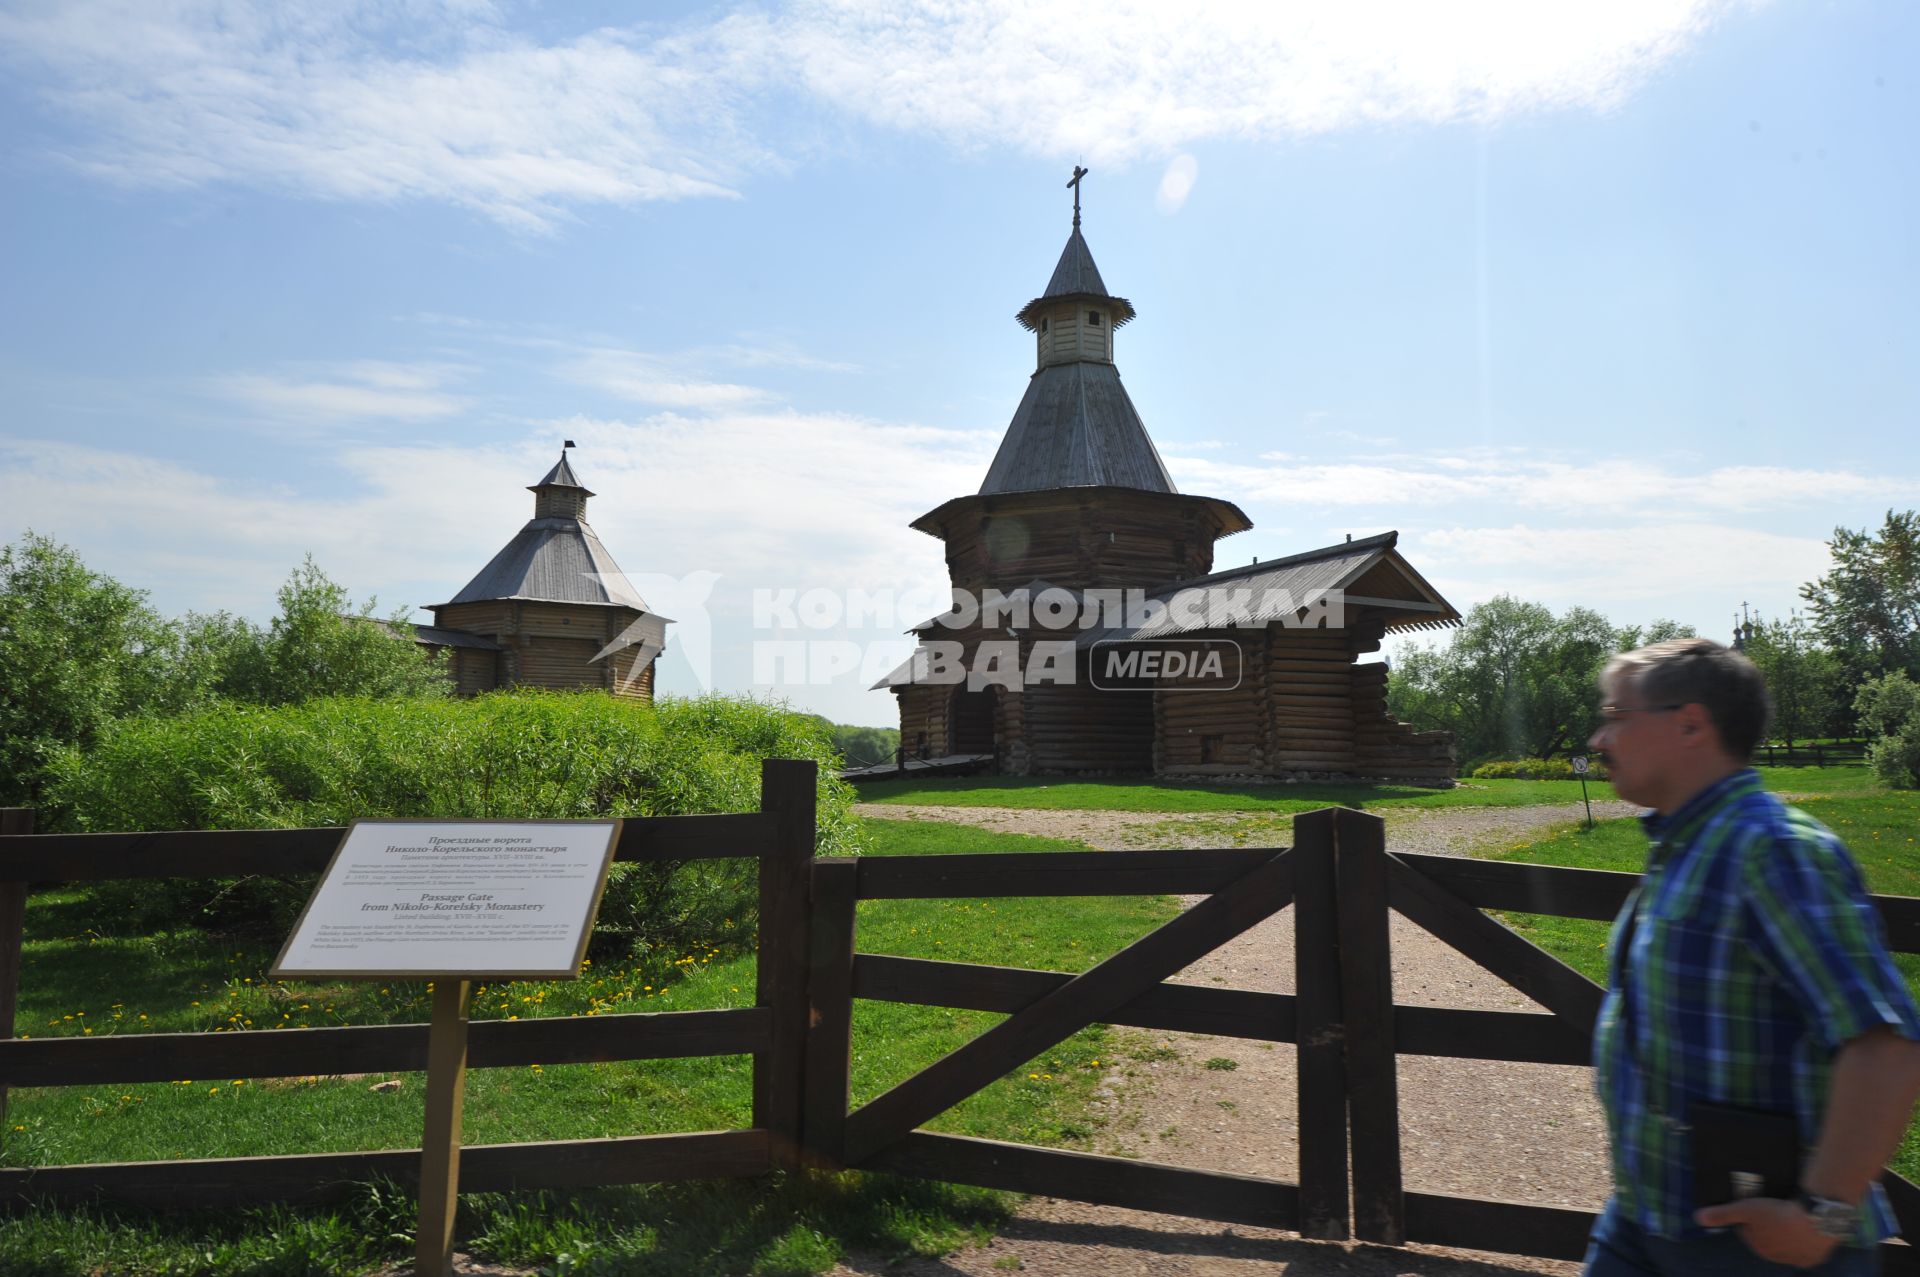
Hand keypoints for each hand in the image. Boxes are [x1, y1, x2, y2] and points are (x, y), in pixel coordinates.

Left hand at [1694, 1197, 1840, 1267]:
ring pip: (1788, 1246)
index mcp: (1760, 1249)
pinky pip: (1806, 1251)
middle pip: (1768, 1240)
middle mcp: (1777, 1259)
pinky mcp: (1813, 1258)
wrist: (1814, 1221)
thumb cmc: (1777, 1214)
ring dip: (1786, 1234)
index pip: (1750, 1232)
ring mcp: (1796, 1260)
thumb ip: (1722, 1215)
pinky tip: (1804, 1231)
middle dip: (1768, 1227)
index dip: (1750, 1218)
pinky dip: (1805, 1242)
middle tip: (1774, 1211)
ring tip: (1789, 1218)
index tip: (1757, 1207)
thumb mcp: (1745, 1209)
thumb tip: (1697, 1218)